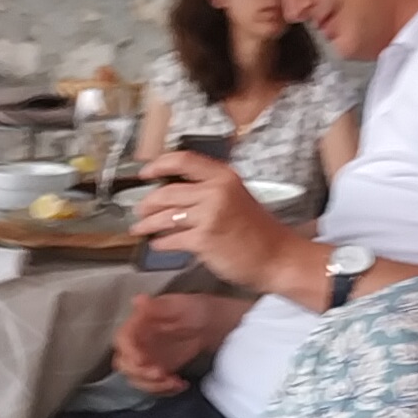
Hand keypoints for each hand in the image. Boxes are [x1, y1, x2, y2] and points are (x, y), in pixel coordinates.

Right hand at [111, 293, 247, 394]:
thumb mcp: (179, 305)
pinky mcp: (157, 371)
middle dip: (140, 374)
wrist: (211, 324)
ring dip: (154, 385)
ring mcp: (146, 359)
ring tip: (175, 382)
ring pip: (136, 379)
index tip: (142, 360)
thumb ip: (158, 306)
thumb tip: (138, 300)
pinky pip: (152, 386)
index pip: (122, 340)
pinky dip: (165, 390)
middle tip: (161, 374)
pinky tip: (181, 384)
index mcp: (137, 325)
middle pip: (124, 364)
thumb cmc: (195, 310)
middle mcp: (136, 343)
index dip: (128, 352)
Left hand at [141, 152, 317, 304]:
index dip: (158, 164)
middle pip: (167, 191)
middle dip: (147, 203)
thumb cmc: (258, 231)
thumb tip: (172, 193)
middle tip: (140, 210)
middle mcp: (216, 192)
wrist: (278, 257)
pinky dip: (160, 242)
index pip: (184, 160)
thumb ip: (208, 191)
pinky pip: (171, 239)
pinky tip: (157, 244)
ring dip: (147, 224)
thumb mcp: (236, 198)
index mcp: (224, 177)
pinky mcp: (203, 240)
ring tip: (140, 228)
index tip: (144, 173)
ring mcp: (209, 215)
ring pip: (165, 216)